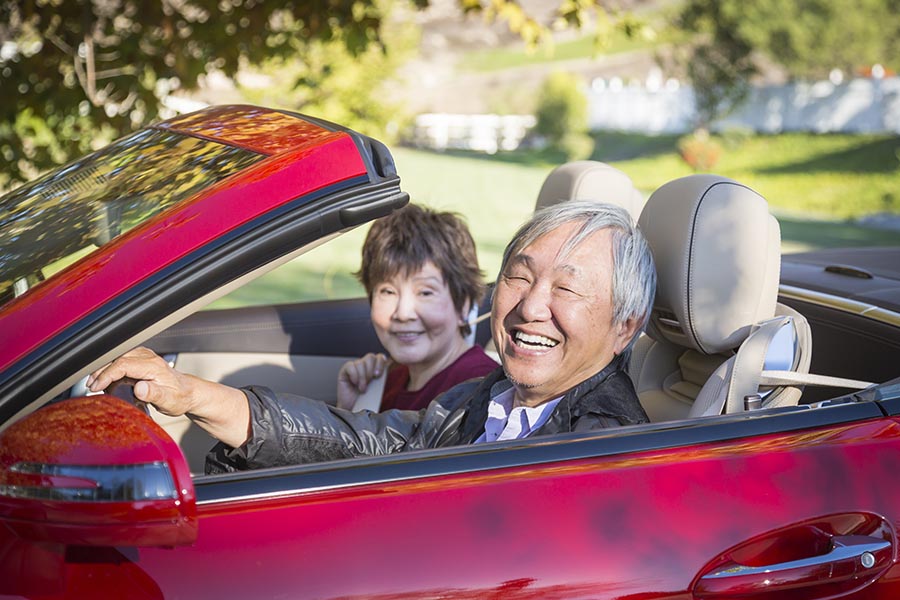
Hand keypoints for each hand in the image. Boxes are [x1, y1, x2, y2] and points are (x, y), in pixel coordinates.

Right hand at [88, 346, 250, 447]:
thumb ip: (154, 394)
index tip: (96, 386)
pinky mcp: (141, 360)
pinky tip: (104, 378)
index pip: (123, 365)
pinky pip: (121, 360)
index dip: (107, 375)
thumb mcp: (168, 401)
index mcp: (153, 366)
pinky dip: (110, 368)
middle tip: (90, 386)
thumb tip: (140, 388)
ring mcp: (144, 357)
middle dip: (101, 371)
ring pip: (117, 358)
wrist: (188, 393)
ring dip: (103, 369)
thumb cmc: (179, 397)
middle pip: (117, 359)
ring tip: (93, 383)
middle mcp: (148, 358)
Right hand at [336, 353, 388, 409]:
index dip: (380, 363)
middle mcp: (365, 365)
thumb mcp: (378, 388)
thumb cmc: (365, 400)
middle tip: (369, 382)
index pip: (380, 356)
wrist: (352, 409)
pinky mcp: (345, 370)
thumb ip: (383, 377)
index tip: (378, 375)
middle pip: (370, 357)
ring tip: (362, 388)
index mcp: (375, 367)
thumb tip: (391, 364)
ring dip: (362, 377)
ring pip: (360, 362)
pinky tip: (354, 383)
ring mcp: (354, 366)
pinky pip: (350, 366)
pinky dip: (354, 375)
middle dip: (371, 370)